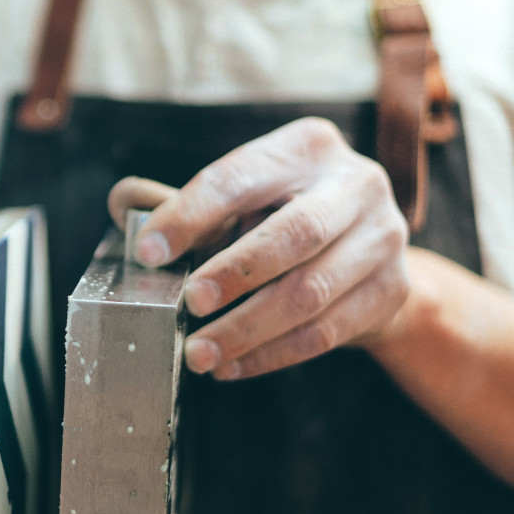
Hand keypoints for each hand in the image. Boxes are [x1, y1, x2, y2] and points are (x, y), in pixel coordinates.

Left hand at [109, 117, 408, 380]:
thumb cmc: (284, 216)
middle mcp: (356, 184)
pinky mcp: (392, 290)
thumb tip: (121, 204)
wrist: (369, 254)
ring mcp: (383, 238)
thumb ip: (186, 204)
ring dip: (248, 328)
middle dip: (236, 271)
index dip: (190, 215)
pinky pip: (326, 332)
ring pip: (312, 292)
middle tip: (189, 303)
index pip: (241, 178)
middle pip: (296, 232)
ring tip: (199, 353)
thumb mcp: (242, 198)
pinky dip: (272, 355)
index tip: (147, 251)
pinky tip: (232, 366)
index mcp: (308, 147)